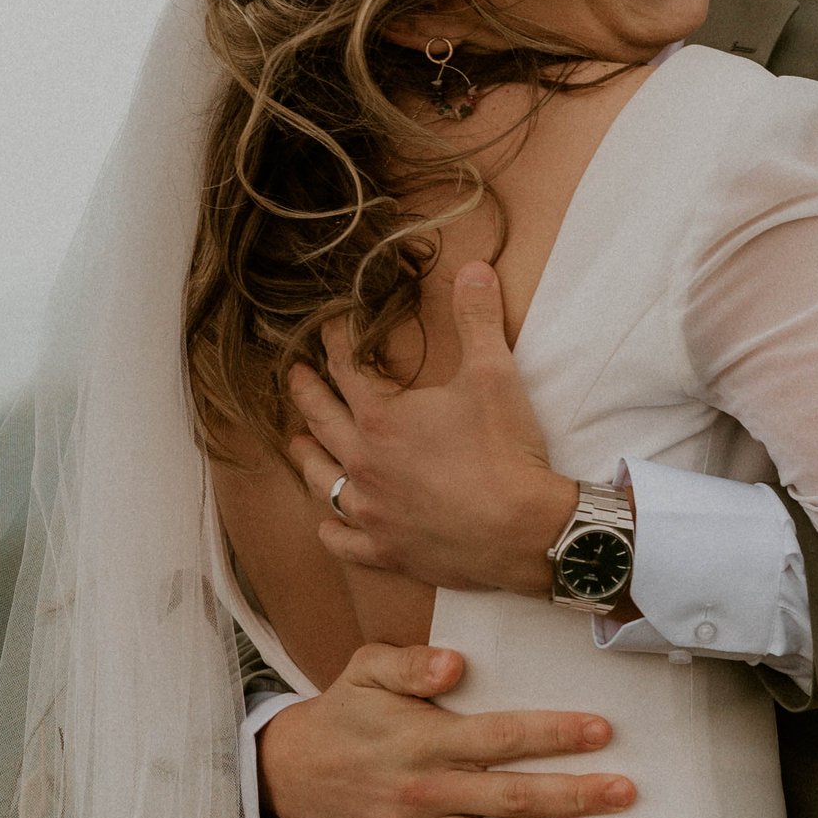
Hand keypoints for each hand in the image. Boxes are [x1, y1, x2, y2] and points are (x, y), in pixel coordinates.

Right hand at [261, 642, 635, 817]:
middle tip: (623, 792)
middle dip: (572, 794)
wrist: (292, 769)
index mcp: (423, 739)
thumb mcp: (366, 669)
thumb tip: (454, 665)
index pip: (501, 737)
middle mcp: (423, 789)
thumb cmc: (344, 713)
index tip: (601, 732)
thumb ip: (411, 663)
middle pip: (509, 795)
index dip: (553, 734)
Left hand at [287, 262, 577, 595]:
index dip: (335, 343)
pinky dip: (331, 531)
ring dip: (307, 456)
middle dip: (306, 392)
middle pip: (322, 420)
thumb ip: (478, 318)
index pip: (346, 369)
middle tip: (293, 374)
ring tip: (297, 441)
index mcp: (382, 418)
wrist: (523, 530)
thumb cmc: (505, 451)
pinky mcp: (387, 550)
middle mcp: (364, 463)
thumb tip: (474, 268)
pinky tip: (325, 524)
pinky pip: (344, 541)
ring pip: (323, 480)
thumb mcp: (495, 374)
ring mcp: (372, 511)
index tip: (327, 328)